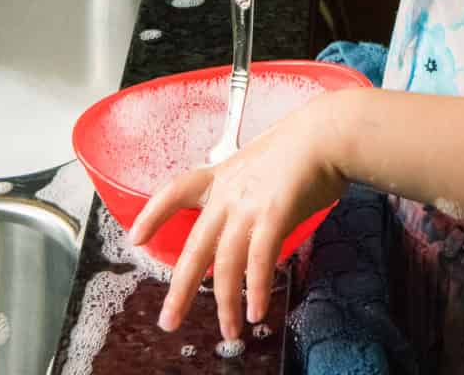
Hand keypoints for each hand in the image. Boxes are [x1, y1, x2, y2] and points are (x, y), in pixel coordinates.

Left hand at [128, 91, 348, 339]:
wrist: (326, 133)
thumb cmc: (303, 145)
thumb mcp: (261, 164)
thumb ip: (249, 192)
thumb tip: (252, 219)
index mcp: (222, 176)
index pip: (177, 191)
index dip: (154, 213)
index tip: (137, 236)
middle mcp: (229, 193)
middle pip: (196, 246)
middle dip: (181, 289)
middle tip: (169, 320)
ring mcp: (249, 205)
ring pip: (226, 263)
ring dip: (226, 302)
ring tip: (229, 330)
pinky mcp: (274, 215)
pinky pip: (259, 260)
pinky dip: (257, 289)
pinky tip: (257, 310)